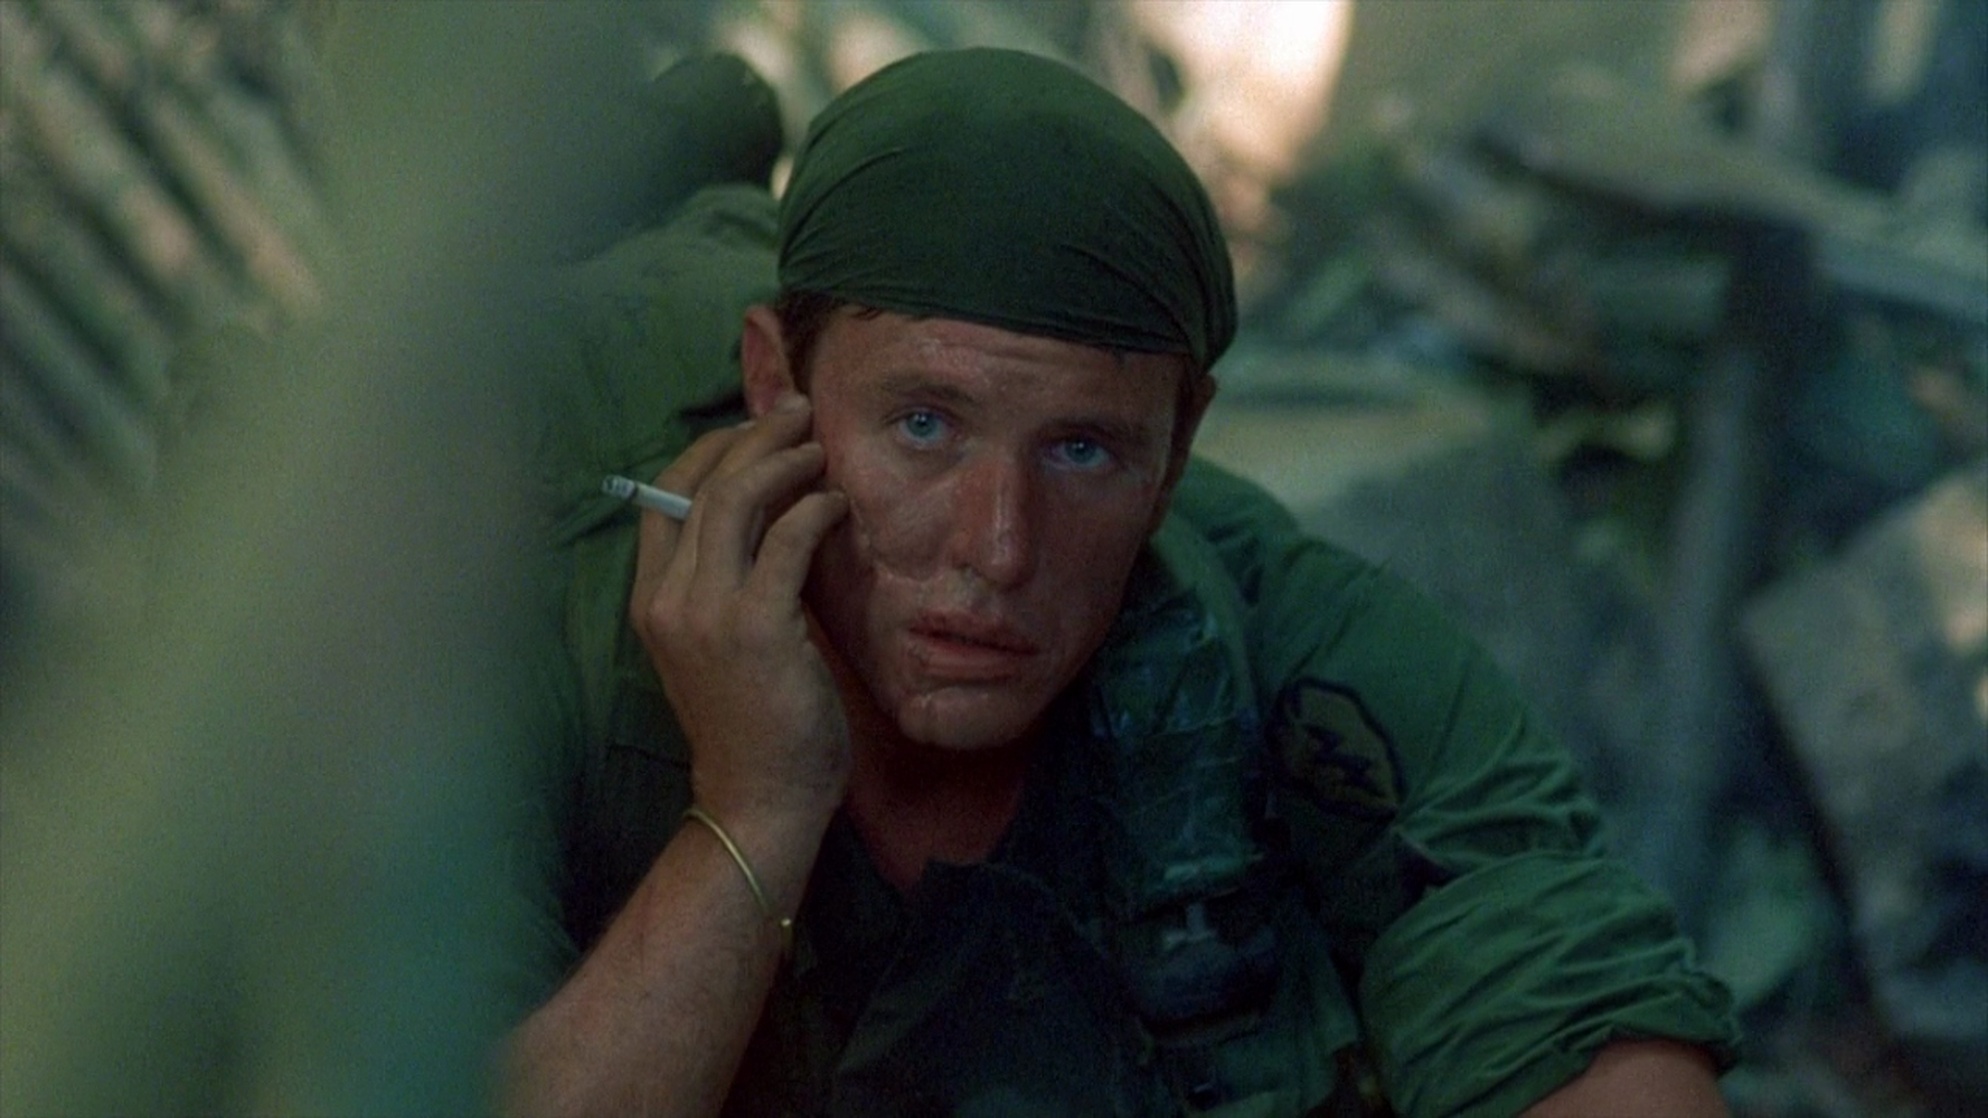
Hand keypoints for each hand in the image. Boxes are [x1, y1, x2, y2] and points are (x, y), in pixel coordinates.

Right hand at [628, 393, 850, 833]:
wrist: (758, 797)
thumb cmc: (752, 723)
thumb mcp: (720, 642)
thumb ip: (730, 580)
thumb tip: (772, 511)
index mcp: (651, 600)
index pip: (664, 496)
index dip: (709, 450)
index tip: (754, 428)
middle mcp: (667, 599)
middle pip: (701, 485)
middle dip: (753, 436)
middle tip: (800, 412)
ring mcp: (707, 613)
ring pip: (737, 500)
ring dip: (783, 460)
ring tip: (819, 445)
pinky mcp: (756, 628)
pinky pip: (786, 542)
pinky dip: (815, 509)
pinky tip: (837, 503)